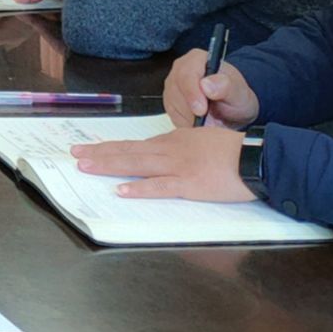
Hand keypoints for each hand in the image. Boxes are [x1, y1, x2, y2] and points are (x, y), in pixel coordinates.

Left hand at [69, 126, 254, 202]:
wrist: (257, 157)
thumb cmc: (234, 152)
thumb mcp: (203, 143)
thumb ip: (183, 149)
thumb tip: (166, 158)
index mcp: (174, 140)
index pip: (136, 144)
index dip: (111, 146)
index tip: (90, 148)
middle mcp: (171, 150)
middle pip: (129, 151)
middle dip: (99, 153)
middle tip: (74, 154)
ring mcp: (178, 166)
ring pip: (136, 164)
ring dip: (108, 165)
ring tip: (85, 166)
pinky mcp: (190, 184)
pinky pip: (159, 187)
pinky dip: (139, 189)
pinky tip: (121, 191)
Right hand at [162, 48, 260, 129]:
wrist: (233, 108)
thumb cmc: (235, 95)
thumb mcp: (239, 91)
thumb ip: (225, 86)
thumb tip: (207, 84)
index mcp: (196, 59)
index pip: (186, 75)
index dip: (192, 94)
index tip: (202, 110)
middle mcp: (180, 71)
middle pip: (176, 92)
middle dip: (193, 112)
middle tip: (212, 123)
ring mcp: (173, 88)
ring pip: (174, 107)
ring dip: (192, 120)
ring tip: (212, 123)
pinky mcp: (170, 104)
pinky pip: (174, 118)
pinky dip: (188, 125)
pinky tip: (202, 124)